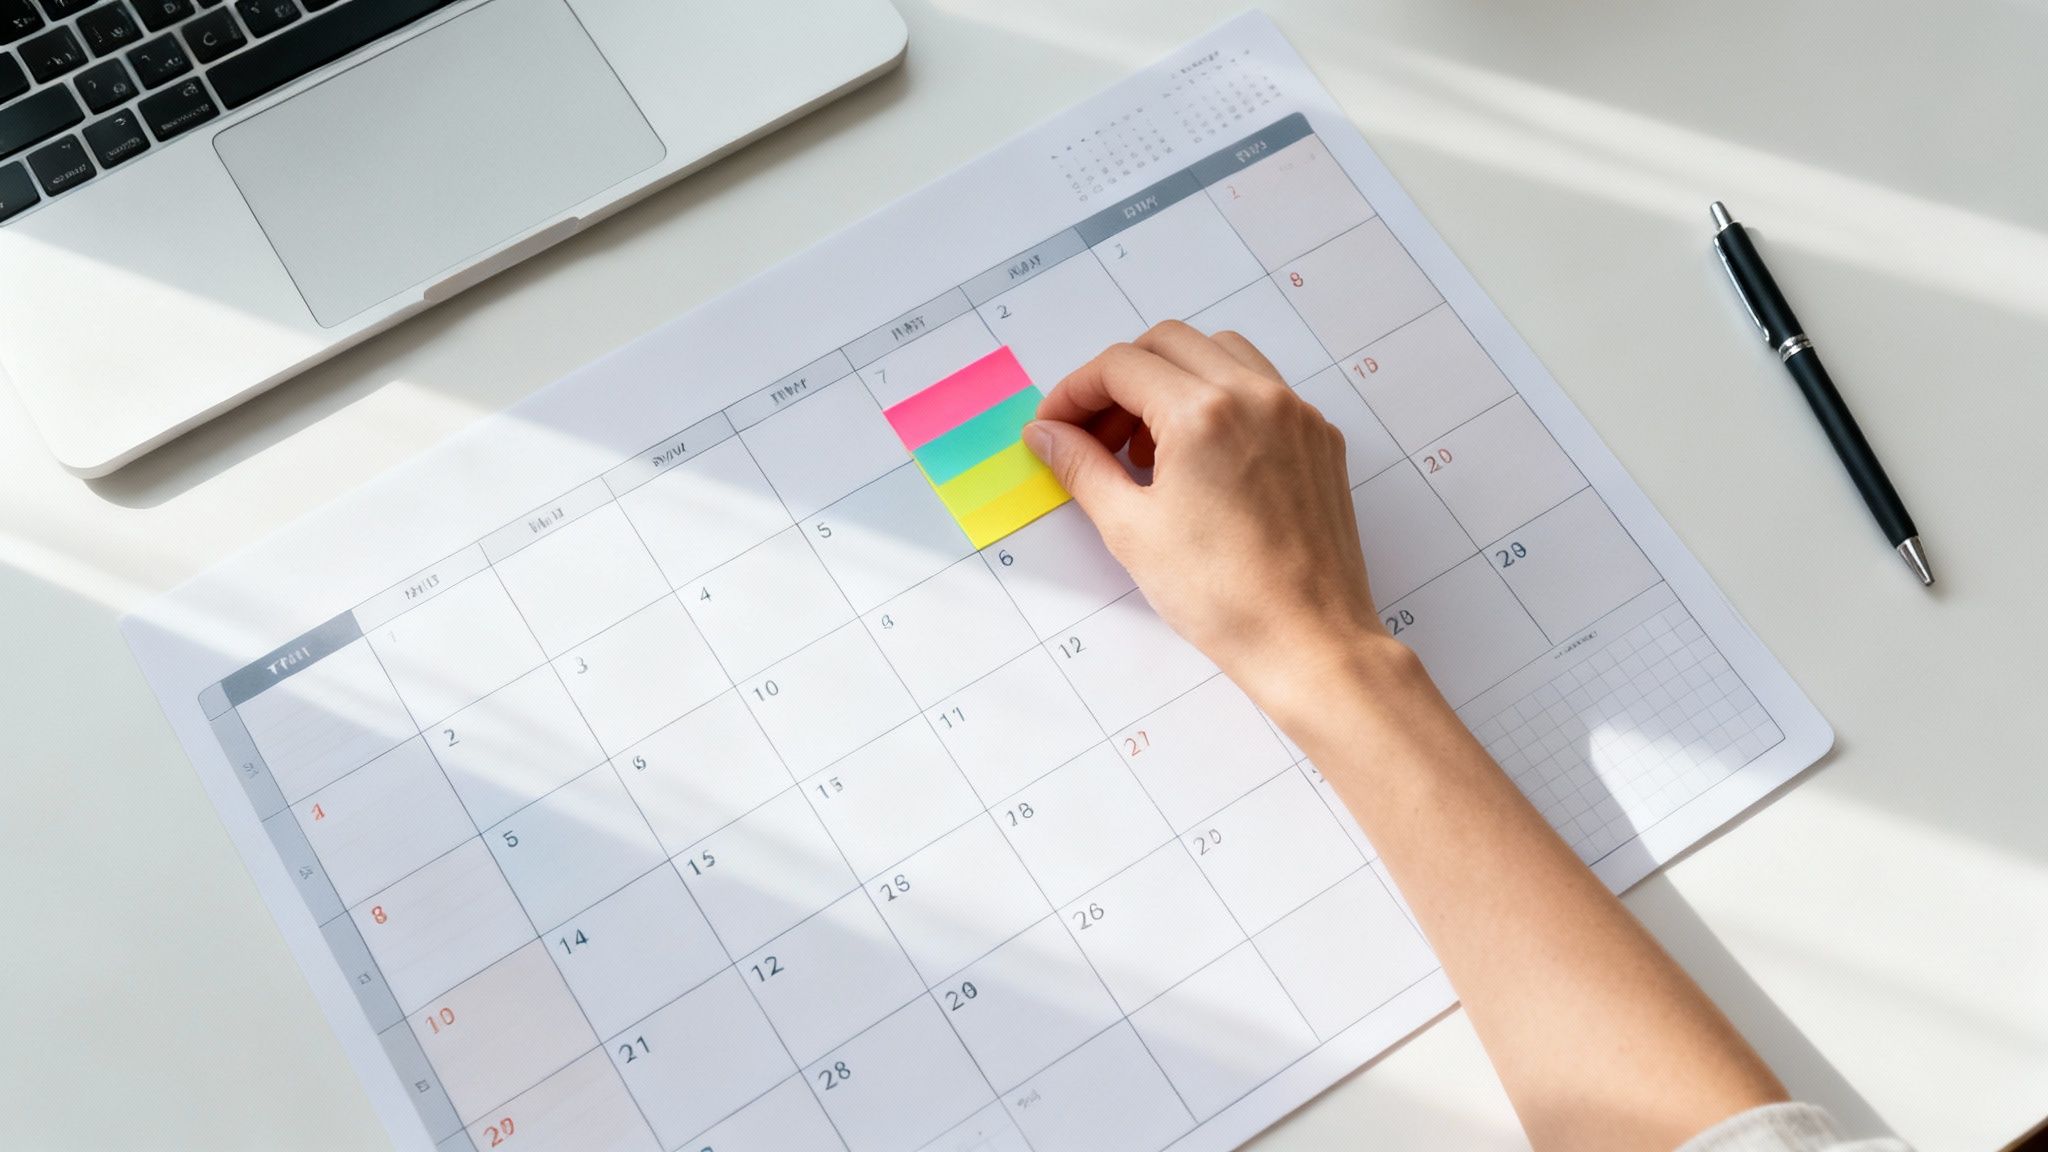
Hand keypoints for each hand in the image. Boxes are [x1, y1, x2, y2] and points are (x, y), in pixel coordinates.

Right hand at [1025, 321, 1399, 707]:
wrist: (1309, 642)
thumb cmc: (1225, 597)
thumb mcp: (1131, 530)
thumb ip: (1081, 467)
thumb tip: (1048, 435)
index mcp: (1204, 413)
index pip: (1120, 366)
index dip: (1074, 392)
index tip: (1055, 426)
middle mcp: (1257, 397)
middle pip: (1169, 344)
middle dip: (1119, 379)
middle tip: (1094, 434)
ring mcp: (1296, 414)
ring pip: (1220, 354)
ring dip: (1171, 381)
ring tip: (1146, 447)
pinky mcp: (1319, 440)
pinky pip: (1262, 389)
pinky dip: (1219, 400)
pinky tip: (1198, 458)